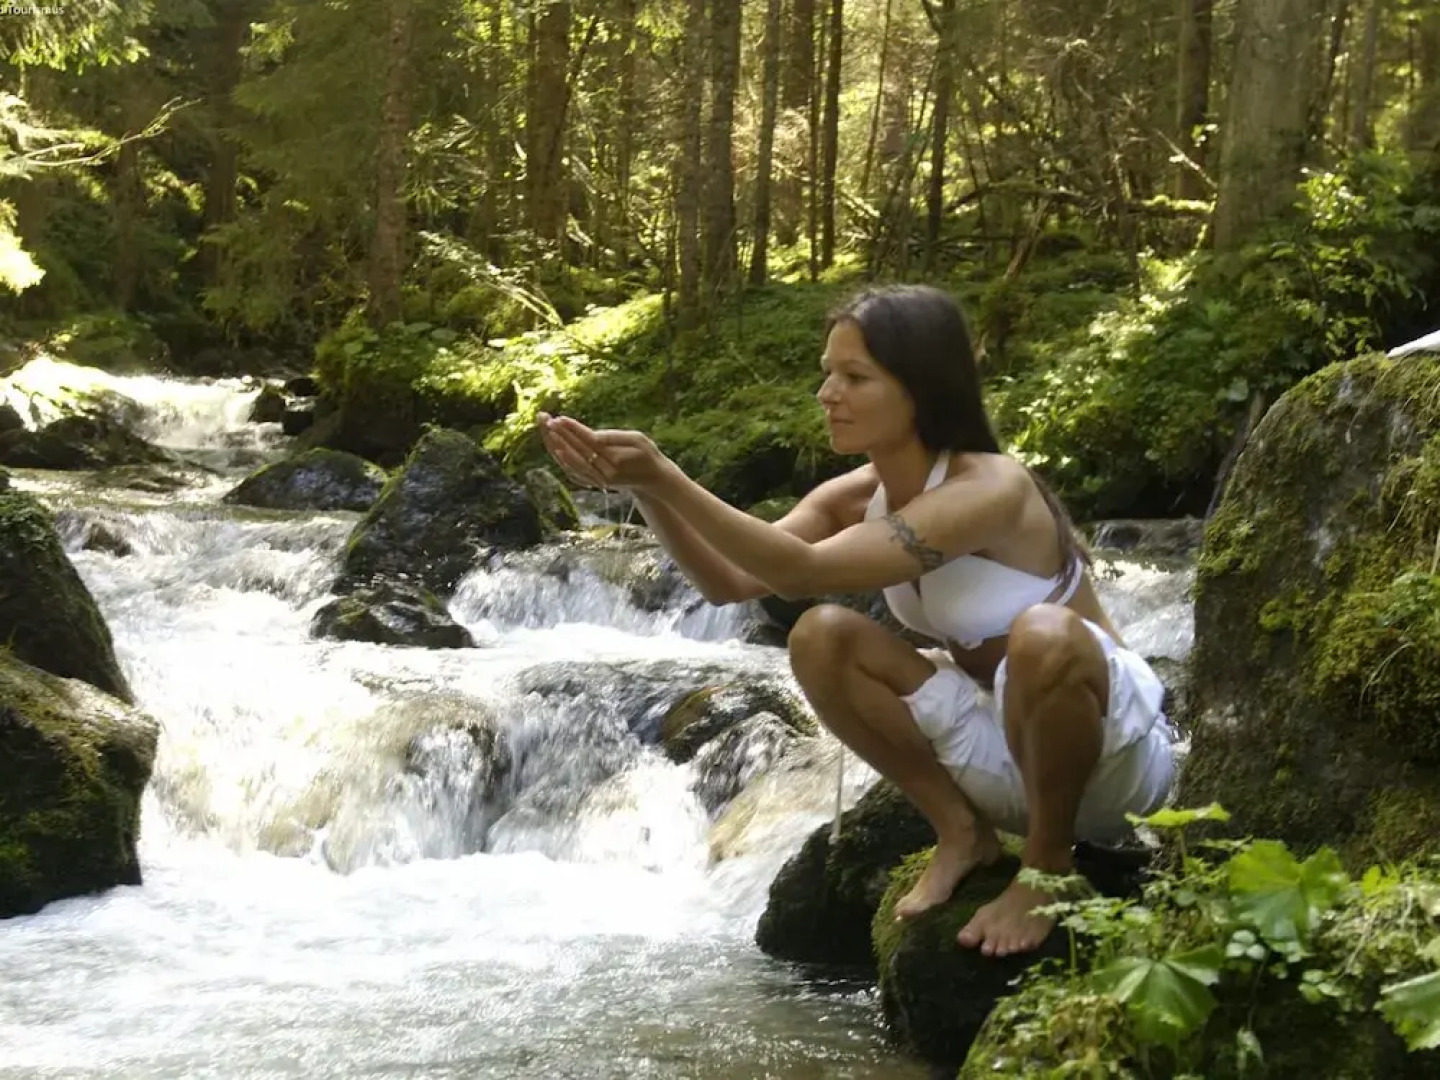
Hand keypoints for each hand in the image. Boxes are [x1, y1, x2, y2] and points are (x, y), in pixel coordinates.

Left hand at [536, 413, 670, 492]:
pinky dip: (561, 460)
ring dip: (555, 446)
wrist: (652, 480)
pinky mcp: (593, 483)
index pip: (588, 442)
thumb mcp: (638, 440)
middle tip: (544, 418)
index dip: (573, 430)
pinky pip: (573, 472)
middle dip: (559, 435)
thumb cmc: (647, 455)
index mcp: (615, 460)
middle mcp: (603, 472)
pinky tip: (553, 446)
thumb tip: (592, 436)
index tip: (559, 418)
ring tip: (545, 428)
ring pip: (570, 464)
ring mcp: (597, 480)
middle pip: (575, 452)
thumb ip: (614, 438)